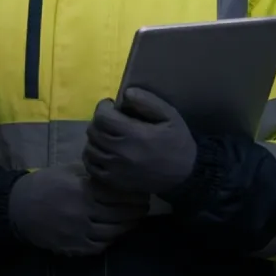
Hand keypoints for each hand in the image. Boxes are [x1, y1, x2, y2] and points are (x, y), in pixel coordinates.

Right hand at [8, 163, 146, 255]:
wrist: (19, 208)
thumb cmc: (45, 184)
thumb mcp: (68, 170)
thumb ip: (91, 174)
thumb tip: (115, 174)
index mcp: (84, 192)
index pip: (117, 195)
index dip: (133, 195)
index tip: (143, 192)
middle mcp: (84, 213)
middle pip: (119, 215)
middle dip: (136, 211)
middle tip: (145, 207)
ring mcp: (79, 233)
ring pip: (112, 233)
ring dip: (126, 227)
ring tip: (134, 220)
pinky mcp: (73, 246)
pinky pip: (98, 247)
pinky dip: (110, 240)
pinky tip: (115, 233)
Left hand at [82, 88, 196, 195]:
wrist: (186, 173)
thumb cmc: (177, 141)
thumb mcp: (170, 115)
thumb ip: (148, 102)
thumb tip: (126, 94)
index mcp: (135, 134)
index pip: (102, 117)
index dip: (103, 107)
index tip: (110, 106)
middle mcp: (121, 152)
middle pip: (93, 132)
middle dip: (98, 121)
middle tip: (109, 119)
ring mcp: (116, 169)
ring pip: (90, 149)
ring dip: (95, 138)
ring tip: (106, 135)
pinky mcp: (115, 181)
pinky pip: (92, 167)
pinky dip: (92, 157)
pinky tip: (102, 151)